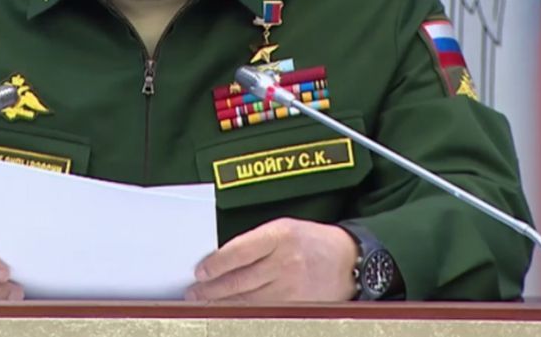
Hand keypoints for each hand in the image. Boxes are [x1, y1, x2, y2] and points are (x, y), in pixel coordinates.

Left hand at [186, 218, 358, 301]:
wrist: (347, 259)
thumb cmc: (310, 240)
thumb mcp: (283, 229)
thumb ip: (255, 243)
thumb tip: (220, 261)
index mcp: (280, 236)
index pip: (239, 252)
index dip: (216, 264)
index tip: (200, 271)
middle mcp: (285, 262)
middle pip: (240, 280)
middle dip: (212, 289)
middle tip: (193, 292)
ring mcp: (292, 286)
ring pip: (249, 299)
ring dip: (222, 303)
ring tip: (204, 303)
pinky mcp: (297, 305)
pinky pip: (263, 311)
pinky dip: (243, 312)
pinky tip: (230, 311)